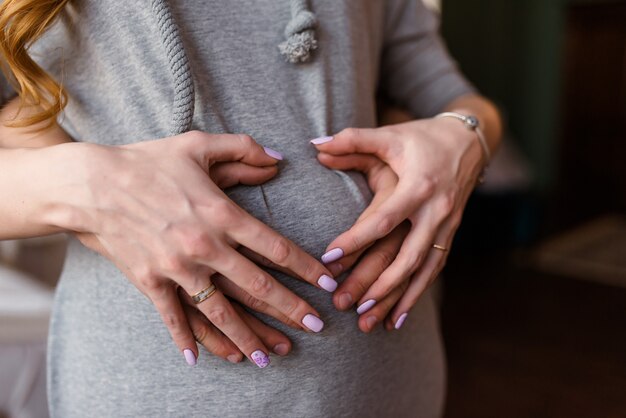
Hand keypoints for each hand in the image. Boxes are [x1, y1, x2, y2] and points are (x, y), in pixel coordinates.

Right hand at [51, 131, 334, 367]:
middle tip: (316, 327)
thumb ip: (244, 149)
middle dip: (290, 309)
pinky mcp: (150, 282)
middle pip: (257, 286)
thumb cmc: (149, 161)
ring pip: (221, 312)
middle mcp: (205, 246)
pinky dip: (187, 340)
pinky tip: (199, 361)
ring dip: (248, 337)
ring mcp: (177, 268)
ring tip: (270, 357)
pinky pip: (173, 318)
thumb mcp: (199, 144)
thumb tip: (279, 159)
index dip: (306, 268)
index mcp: (222, 214)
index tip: (328, 285)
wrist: (91, 184)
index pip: (276, 248)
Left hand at [312, 117, 484, 328]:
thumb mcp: (390, 136)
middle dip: (377, 284)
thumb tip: (316, 144)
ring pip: (422, 270)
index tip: (328, 259)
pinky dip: (417, 293)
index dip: (355, 240)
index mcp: (419, 186)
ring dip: (398, 298)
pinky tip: (398, 316)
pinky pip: (434, 269)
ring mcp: (447, 225)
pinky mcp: (452, 233)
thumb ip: (353, 140)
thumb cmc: (422, 137)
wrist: (469, 140)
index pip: (382, 220)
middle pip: (406, 256)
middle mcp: (436, 210)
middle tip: (347, 306)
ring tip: (371, 322)